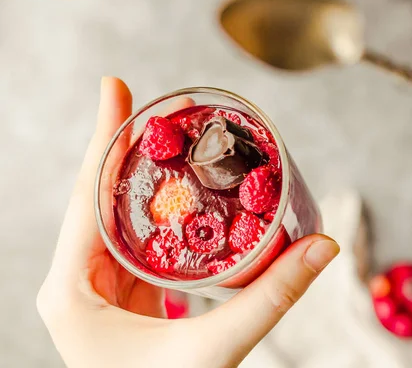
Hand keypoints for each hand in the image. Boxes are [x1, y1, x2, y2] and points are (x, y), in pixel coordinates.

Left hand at [36, 77, 339, 367]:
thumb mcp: (213, 349)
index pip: (86, 197)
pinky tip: (177, 196)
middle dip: (127, 149)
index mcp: (71, 291)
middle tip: (157, 107)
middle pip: (99, 199)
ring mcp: (95, 293)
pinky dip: (157, 215)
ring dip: (143, 180)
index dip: (104, 138)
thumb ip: (270, 298)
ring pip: (117, 221)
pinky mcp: (119, 301)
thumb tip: (325, 247)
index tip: (115, 86)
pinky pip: (134, 244)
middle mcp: (74, 285)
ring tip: (170, 141)